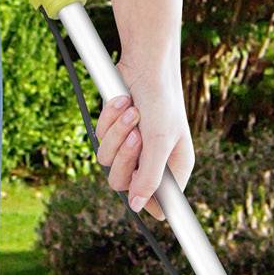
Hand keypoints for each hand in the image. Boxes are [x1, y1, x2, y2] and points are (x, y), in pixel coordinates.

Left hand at [95, 49, 193, 212]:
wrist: (145, 65)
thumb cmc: (162, 101)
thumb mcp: (159, 142)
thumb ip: (148, 177)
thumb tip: (136, 207)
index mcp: (173, 167)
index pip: (163, 203)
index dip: (152, 207)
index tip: (146, 210)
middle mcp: (151, 161)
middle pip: (123, 184)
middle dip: (125, 158)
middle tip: (136, 137)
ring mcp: (131, 147)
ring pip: (107, 161)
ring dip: (117, 133)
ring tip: (132, 112)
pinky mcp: (114, 132)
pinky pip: (100, 139)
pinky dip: (110, 120)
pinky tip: (123, 102)